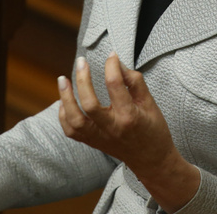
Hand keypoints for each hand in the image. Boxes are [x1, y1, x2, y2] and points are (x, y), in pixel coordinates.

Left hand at [57, 52, 199, 210]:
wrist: (151, 160)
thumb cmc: (153, 129)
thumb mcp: (150, 103)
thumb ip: (134, 82)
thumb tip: (117, 63)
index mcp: (129, 116)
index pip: (115, 85)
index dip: (111, 66)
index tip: (111, 56)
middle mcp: (112, 128)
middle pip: (89, 104)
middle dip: (82, 79)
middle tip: (82, 61)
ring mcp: (99, 138)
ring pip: (75, 120)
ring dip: (65, 98)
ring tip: (62, 79)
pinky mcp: (92, 143)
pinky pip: (71, 131)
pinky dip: (64, 115)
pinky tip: (65, 101)